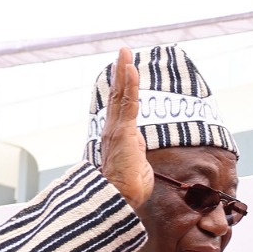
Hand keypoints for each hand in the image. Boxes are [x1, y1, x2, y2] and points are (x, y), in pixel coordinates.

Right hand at [98, 47, 152, 212]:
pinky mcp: (122, 133)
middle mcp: (114, 130)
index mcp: (119, 136)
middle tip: (124, 52)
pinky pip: (127, 104)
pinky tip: (131, 70)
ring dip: (124, 72)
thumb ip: (137, 155)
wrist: (119, 199)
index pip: (122, 106)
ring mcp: (117, 130)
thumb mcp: (137, 167)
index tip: (127, 70)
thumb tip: (139, 153)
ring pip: (121, 95)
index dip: (124, 87)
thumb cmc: (128, 189)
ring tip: (126, 53)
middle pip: (118, 95)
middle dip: (121, 72)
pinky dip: (129, 85)